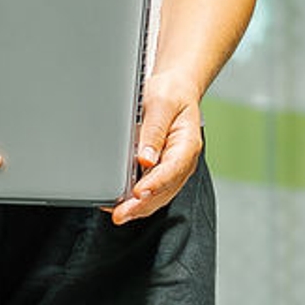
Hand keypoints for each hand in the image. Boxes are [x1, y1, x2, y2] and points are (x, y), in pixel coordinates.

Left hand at [113, 80, 205, 223]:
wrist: (177, 90)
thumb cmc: (171, 94)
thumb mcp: (161, 104)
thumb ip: (153, 131)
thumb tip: (145, 159)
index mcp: (187, 144)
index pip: (172, 169)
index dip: (154, 184)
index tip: (138, 193)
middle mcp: (183, 161)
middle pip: (165, 190)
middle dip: (142, 205)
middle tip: (120, 214)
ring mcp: (173, 169)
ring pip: (158, 196)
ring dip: (138, 208)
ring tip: (117, 214)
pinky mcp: (162, 171)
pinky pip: (152, 191)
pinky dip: (137, 201)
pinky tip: (119, 204)